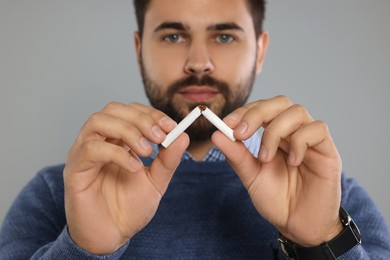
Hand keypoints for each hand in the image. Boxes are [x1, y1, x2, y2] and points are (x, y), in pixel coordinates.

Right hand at [63, 102, 188, 253]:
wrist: (112, 236)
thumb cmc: (129, 207)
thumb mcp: (156, 181)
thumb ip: (168, 159)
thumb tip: (183, 136)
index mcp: (116, 140)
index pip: (130, 111)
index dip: (151, 114)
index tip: (171, 126)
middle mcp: (98, 141)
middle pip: (113, 109)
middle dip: (140, 118)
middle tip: (159, 136)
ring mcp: (84, 153)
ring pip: (98, 122)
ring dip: (128, 131)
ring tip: (147, 151)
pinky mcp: (75, 170)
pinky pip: (91, 149)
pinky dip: (117, 154)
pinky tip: (134, 168)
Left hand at [212, 96, 342, 245]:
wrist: (298, 227)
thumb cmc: (277, 201)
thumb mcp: (251, 177)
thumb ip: (237, 156)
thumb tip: (216, 134)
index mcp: (275, 135)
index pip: (262, 109)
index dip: (245, 111)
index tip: (227, 123)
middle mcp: (294, 133)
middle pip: (280, 102)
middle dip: (257, 113)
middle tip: (241, 133)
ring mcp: (311, 140)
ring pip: (297, 112)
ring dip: (275, 131)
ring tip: (265, 158)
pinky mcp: (328, 151)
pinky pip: (317, 129)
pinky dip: (300, 141)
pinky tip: (293, 163)